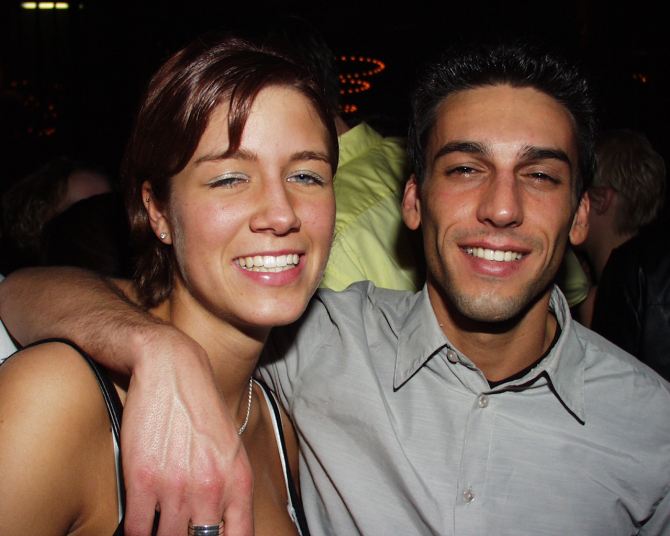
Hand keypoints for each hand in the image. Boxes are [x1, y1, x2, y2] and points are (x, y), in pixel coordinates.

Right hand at [120, 326, 253, 535]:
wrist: (172, 368)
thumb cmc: (201, 409)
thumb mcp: (230, 448)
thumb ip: (230, 489)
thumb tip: (221, 526)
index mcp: (238, 482)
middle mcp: (211, 488)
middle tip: (177, 530)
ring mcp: (177, 486)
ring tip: (158, 527)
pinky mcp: (143, 479)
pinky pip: (138, 529)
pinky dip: (135, 532)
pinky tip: (137, 525)